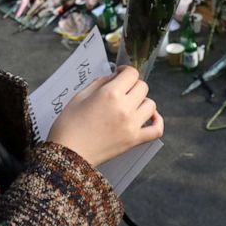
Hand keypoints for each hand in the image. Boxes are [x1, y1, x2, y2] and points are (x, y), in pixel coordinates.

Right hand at [47, 65, 162, 166]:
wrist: (68, 154)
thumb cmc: (69, 125)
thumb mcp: (80, 96)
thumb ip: (100, 83)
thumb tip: (114, 77)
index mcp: (110, 93)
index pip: (131, 73)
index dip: (125, 71)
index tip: (120, 74)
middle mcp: (125, 107)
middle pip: (142, 87)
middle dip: (132, 85)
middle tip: (122, 90)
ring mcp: (132, 125)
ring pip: (151, 104)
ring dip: (141, 102)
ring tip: (130, 106)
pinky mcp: (134, 140)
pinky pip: (156, 129)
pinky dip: (157, 121)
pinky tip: (149, 117)